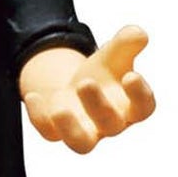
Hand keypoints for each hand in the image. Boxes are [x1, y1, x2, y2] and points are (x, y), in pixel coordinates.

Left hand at [21, 25, 156, 153]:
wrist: (75, 85)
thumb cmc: (103, 73)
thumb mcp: (114, 53)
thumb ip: (127, 42)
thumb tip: (137, 33)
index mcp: (131, 106)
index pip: (144, 108)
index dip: (140, 95)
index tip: (131, 75)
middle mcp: (110, 124)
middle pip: (110, 124)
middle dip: (98, 105)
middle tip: (84, 82)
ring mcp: (84, 132)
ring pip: (81, 144)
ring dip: (71, 128)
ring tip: (60, 108)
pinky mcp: (57, 133)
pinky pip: (48, 132)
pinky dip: (39, 117)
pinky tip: (33, 96)